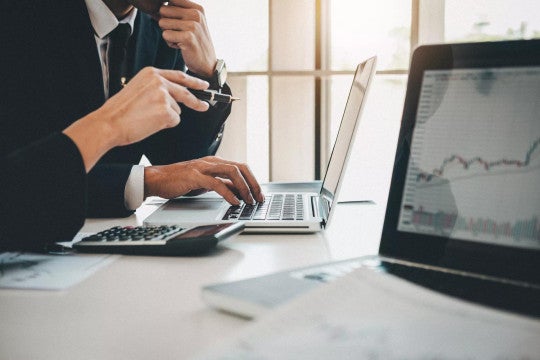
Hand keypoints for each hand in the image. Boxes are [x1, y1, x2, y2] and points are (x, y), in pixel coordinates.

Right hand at [63, 67, 209, 171]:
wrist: (110, 122)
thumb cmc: (120, 110)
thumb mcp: (138, 89)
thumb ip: (155, 88)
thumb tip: (173, 98)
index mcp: (151, 73)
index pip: (178, 76)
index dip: (193, 81)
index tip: (203, 84)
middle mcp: (159, 81)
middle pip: (185, 92)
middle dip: (196, 101)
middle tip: (204, 106)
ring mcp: (164, 95)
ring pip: (177, 110)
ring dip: (167, 117)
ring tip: (147, 118)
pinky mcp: (166, 111)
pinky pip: (174, 120)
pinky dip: (165, 125)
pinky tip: (151, 123)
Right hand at [144, 156, 264, 204]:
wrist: (156, 179)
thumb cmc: (179, 181)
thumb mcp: (205, 183)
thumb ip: (222, 185)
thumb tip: (239, 192)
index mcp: (215, 163)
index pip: (241, 168)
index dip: (253, 181)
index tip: (259, 194)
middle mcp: (211, 162)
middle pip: (241, 168)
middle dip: (253, 183)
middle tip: (258, 198)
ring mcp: (203, 167)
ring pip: (232, 172)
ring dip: (244, 187)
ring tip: (248, 201)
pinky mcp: (195, 176)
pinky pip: (217, 183)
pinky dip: (228, 193)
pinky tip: (233, 202)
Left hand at [158, 0, 216, 77]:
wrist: (207, 63)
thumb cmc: (195, 42)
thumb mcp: (191, 23)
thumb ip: (176, 13)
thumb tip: (153, 11)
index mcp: (197, 8)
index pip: (170, 1)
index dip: (168, 13)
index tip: (178, 24)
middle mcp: (196, 14)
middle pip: (163, 10)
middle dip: (166, 23)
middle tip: (178, 33)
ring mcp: (193, 26)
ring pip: (162, 22)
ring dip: (168, 34)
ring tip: (180, 40)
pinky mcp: (188, 37)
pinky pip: (165, 35)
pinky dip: (170, 43)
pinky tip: (181, 47)